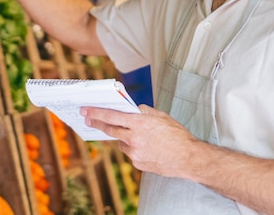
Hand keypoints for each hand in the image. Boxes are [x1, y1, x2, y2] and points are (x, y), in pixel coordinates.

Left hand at [82, 105, 201, 178]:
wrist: (188, 158)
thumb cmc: (177, 135)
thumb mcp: (161, 116)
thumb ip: (143, 111)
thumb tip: (131, 109)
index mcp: (139, 123)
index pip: (111, 116)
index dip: (95, 113)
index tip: (85, 110)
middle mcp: (134, 139)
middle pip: (110, 130)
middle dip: (97, 124)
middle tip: (88, 120)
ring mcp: (135, 153)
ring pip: (122, 142)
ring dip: (125, 138)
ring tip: (143, 138)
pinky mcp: (138, 163)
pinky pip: (131, 153)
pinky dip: (136, 148)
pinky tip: (149, 148)